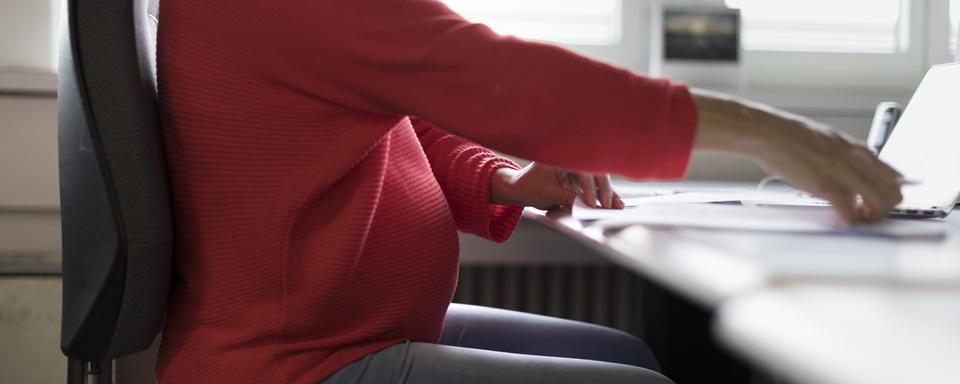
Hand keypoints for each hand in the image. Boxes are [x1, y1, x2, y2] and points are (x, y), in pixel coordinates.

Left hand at [490, 163, 624, 209]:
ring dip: (609, 192)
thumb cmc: (529, 186)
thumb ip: (567, 198)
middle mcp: (572, 157)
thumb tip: (585, 206)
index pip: (581, 170)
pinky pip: (597, 183)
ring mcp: (578, 165)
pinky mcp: (582, 175)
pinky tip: (616, 202)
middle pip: (595, 171)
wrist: (521, 186)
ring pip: (599, 177)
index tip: (592, 203)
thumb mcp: (546, 194)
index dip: (589, 187)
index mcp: (561, 154)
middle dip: (604, 189)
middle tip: (608, 206)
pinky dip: (605, 193)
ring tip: (617, 206)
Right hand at [692, 89, 902, 222]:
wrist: (768, 133)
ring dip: (871, 217)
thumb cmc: (791, 139)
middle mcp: (857, 160)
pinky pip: (850, 212)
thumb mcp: (827, 143)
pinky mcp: (825, 185)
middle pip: (894, 192)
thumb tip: (847, 180)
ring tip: (855, 219)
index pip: (894, 176)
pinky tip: (840, 221)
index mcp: (859, 149)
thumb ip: (843, 161)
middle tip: (867, 215)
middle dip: (884, 209)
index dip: (889, 193)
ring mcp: (843, 172)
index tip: (876, 203)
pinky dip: (850, 222)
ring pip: (879, 203)